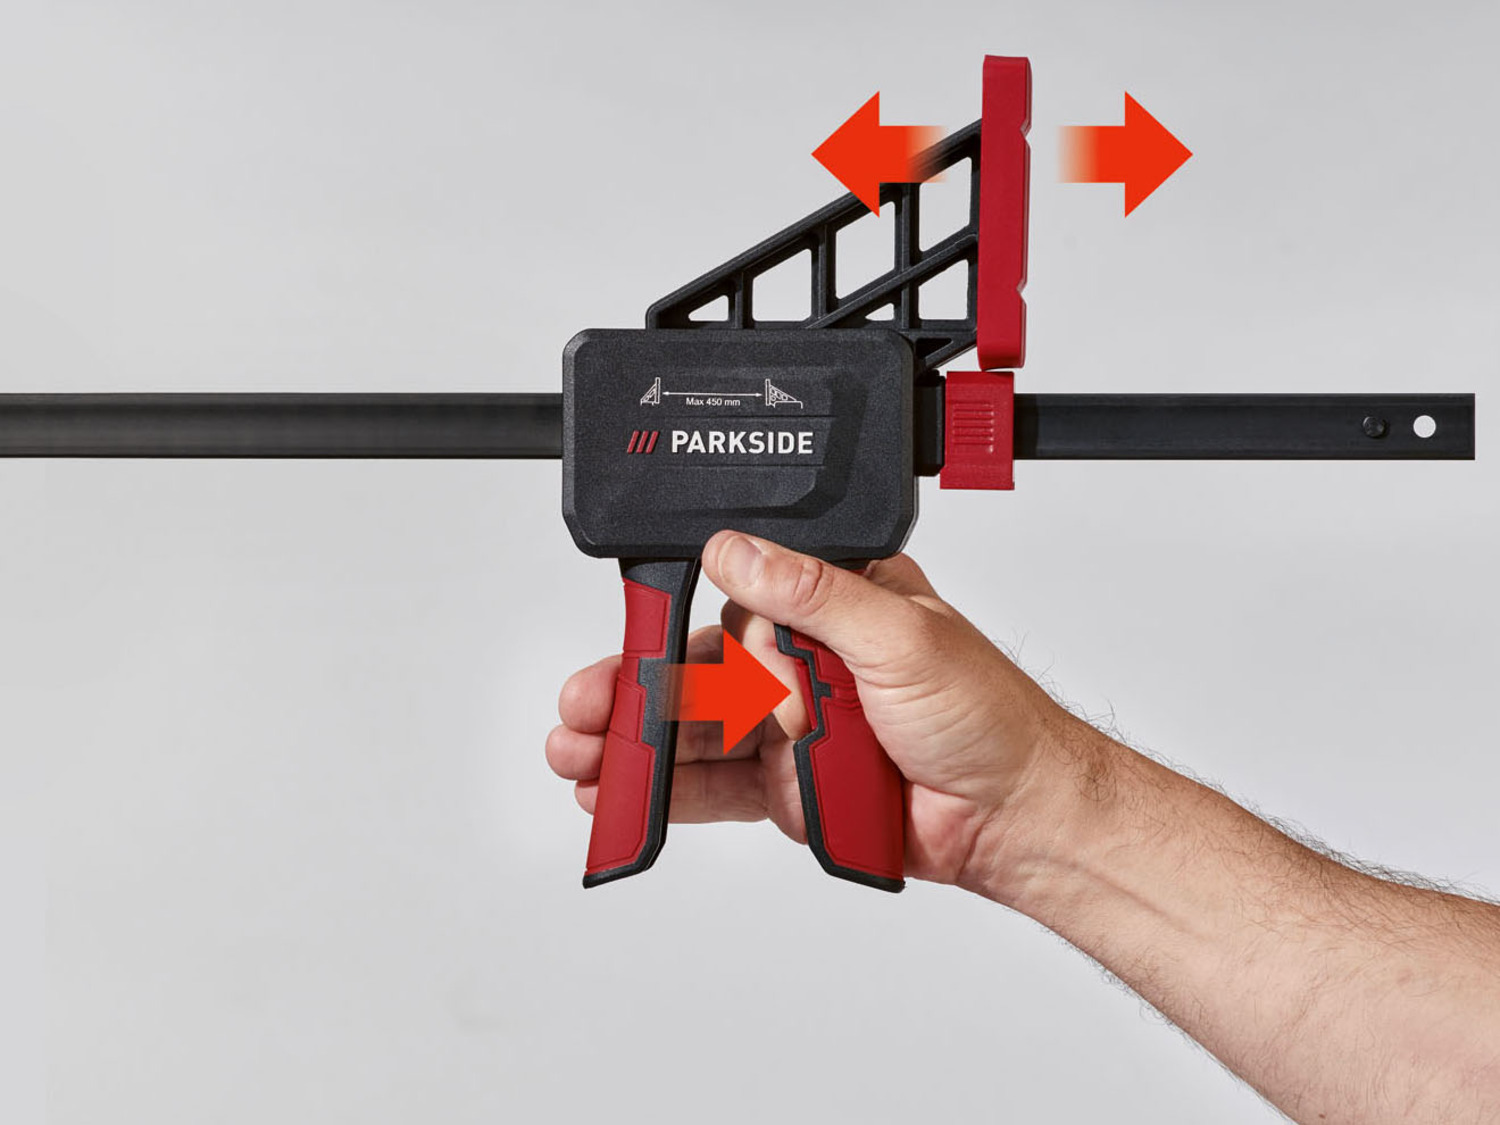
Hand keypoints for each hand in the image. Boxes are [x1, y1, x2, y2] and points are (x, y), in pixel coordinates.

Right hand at [545, 531, 1080, 887]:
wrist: (1017, 817)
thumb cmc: (989, 715)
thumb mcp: (901, 633)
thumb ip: (812, 594)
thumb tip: (734, 552)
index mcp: (836, 602)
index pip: (738, 599)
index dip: (676, 614)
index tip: (628, 633)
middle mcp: (808, 659)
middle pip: (701, 669)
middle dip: (636, 688)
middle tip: (583, 705)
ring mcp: (795, 726)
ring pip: (699, 730)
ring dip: (637, 743)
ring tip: (582, 755)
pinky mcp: (791, 786)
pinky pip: (719, 786)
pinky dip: (670, 792)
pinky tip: (625, 794)